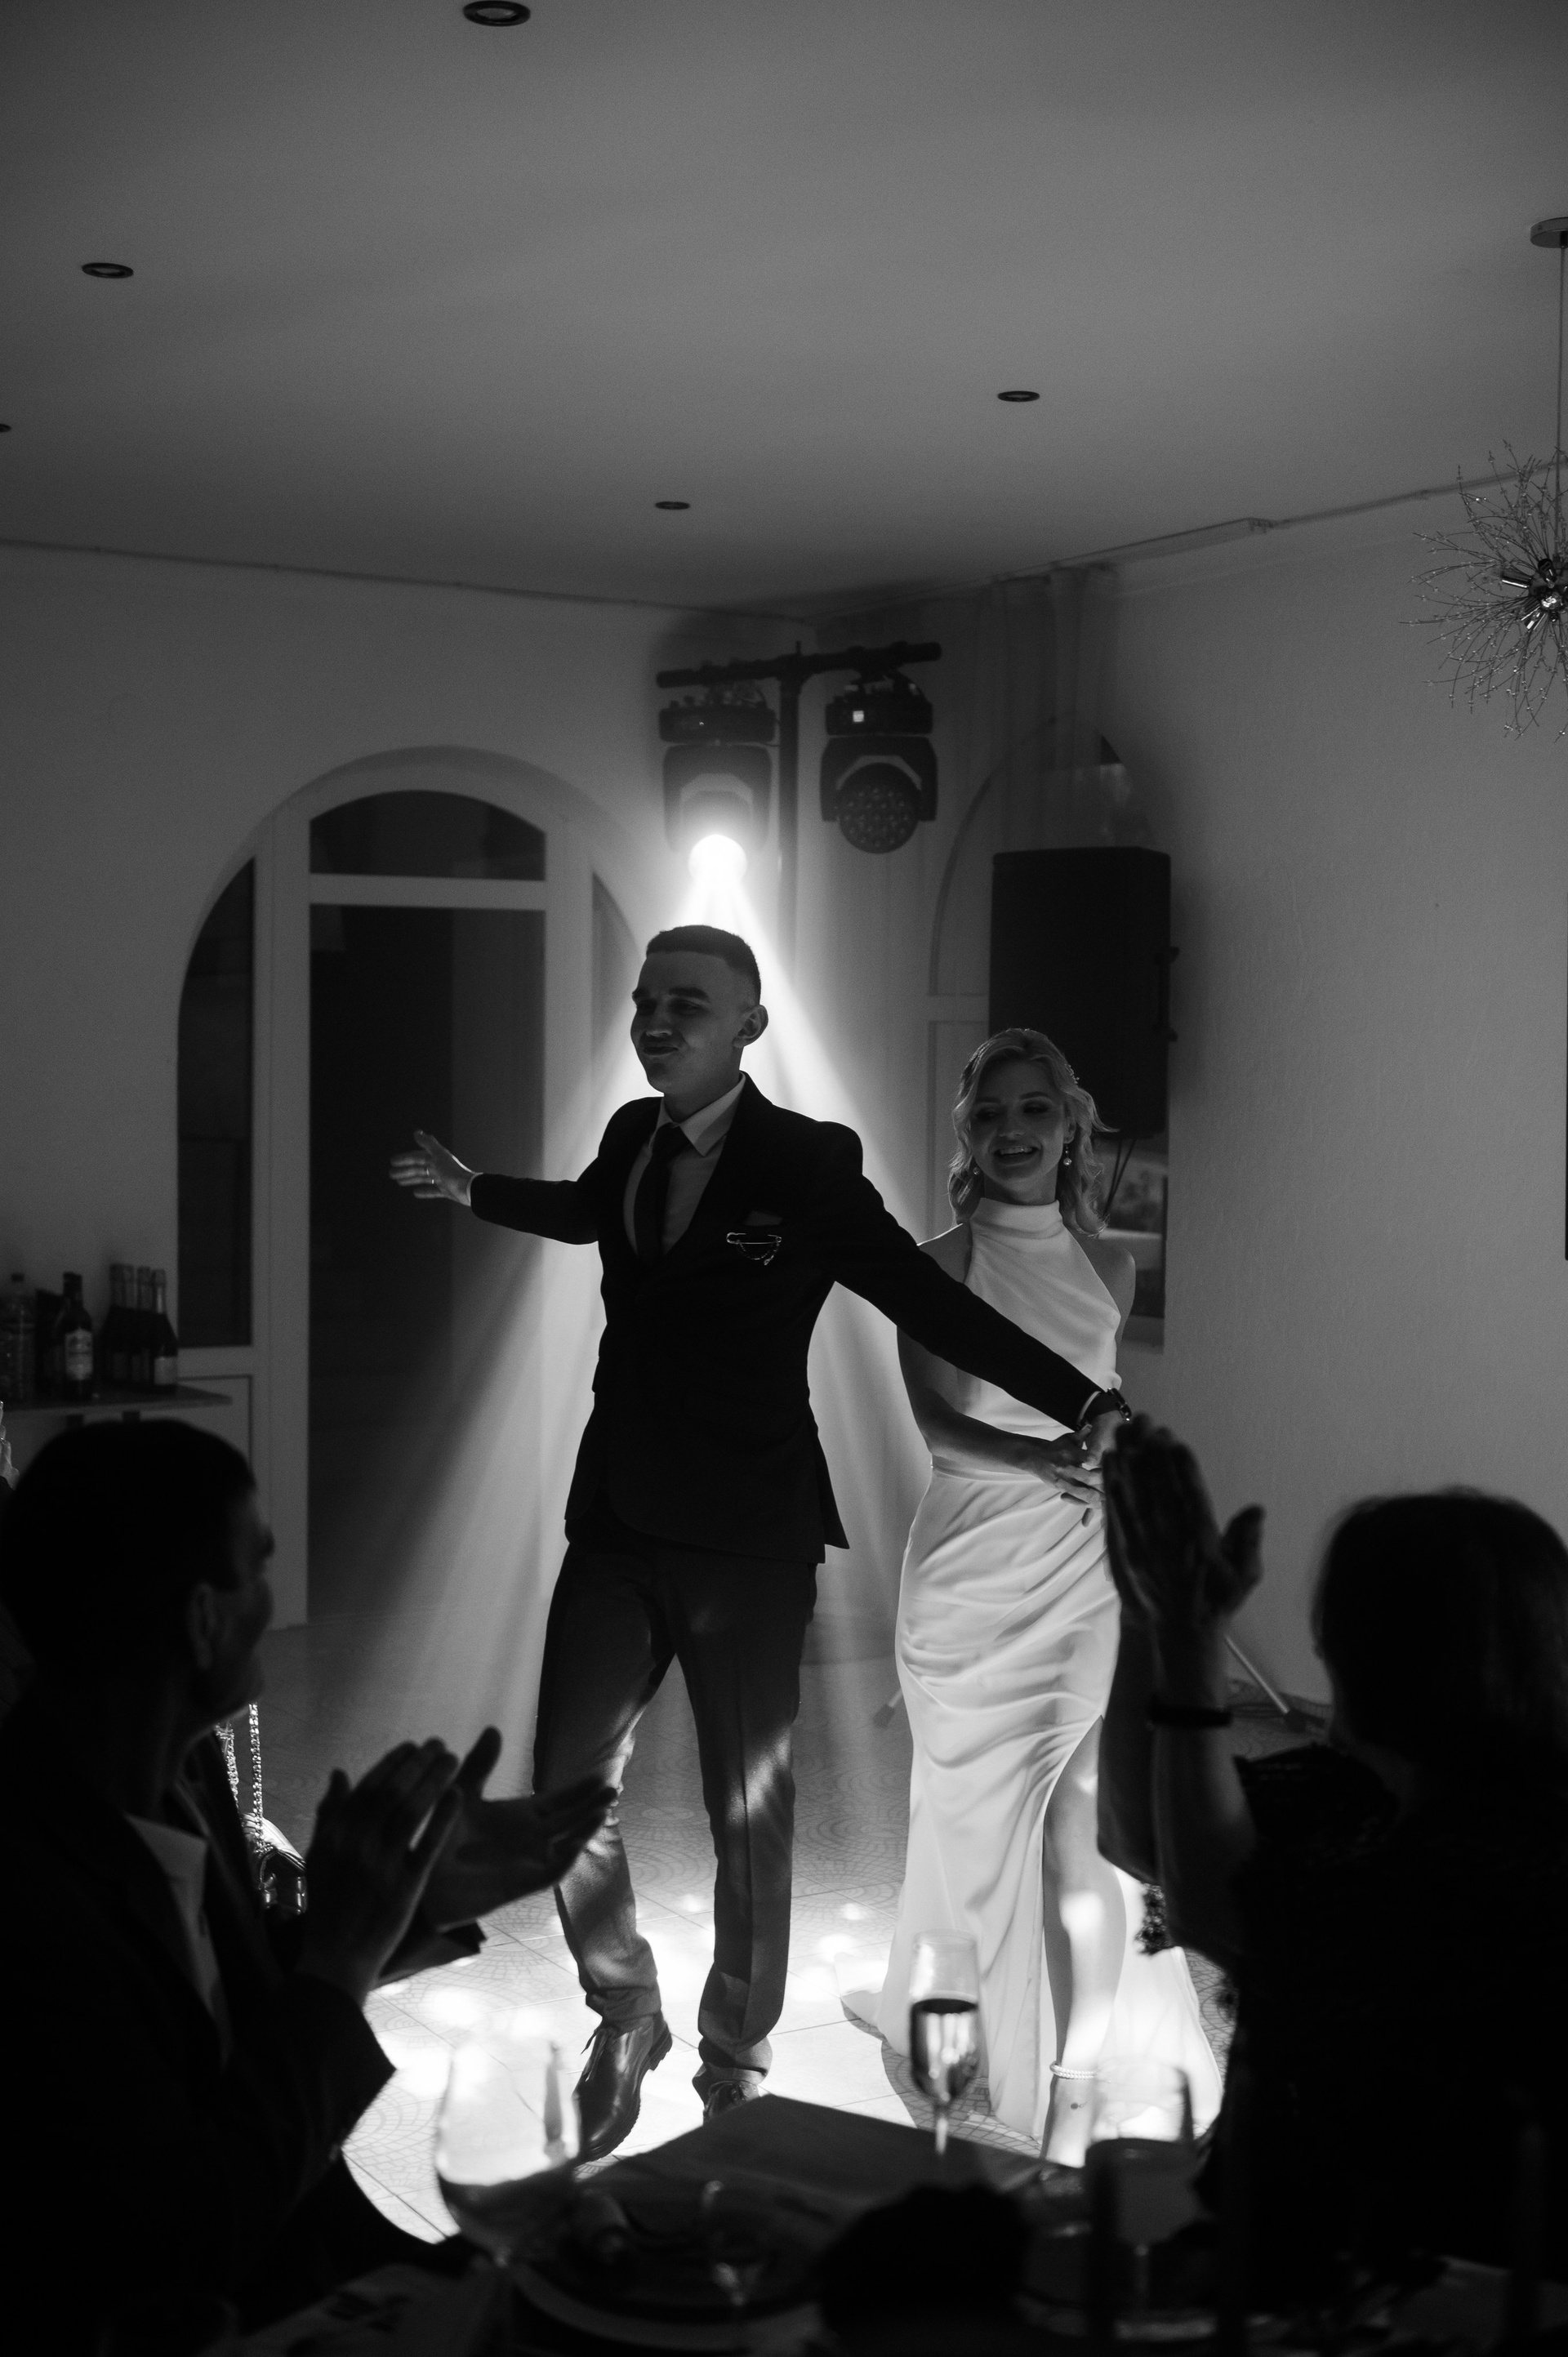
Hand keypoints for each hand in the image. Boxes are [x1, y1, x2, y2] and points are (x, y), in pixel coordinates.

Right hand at [297, 1739, 462, 2007]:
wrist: (336, 1957)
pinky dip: (442, 1817)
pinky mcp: (406, 1887)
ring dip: (433, 1780)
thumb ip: (330, 1814)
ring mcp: (382, 1866)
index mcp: (336, 1836)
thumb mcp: (319, 1857)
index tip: (412, 1745)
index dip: (392, 1763)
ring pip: (411, 1811)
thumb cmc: (328, 1905)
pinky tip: (457, 1796)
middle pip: (392, 1792)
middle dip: (418, 1763)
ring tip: (453, 1760)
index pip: (368, 1787)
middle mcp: (357, 1846)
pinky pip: (428, 1845)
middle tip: (439, 1745)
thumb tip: (340, 1772)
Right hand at [389, 1129, 474, 1206]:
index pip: (417, 1157)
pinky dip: (424, 1191)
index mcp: (437, 1158)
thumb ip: (428, 1143)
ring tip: (399, 1182)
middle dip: (405, 1170)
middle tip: (391, 1174)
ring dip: (411, 1179)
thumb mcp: (439, 1156)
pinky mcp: (447, 1190)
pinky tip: (415, 1193)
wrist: (468, 1189)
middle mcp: (439, 1167)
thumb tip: (416, 1132)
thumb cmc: (453, 1172)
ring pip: (424, 1178)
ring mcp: (443, 1179)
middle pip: (419, 1168)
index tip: (392, 1161)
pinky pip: (433, 1190)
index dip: (404, 1158)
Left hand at [420, 1727, 615, 1930]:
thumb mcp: (460, 1793)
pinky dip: (567, 1857)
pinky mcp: (520, 1885)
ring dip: (585, 1829)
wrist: (421, 1878)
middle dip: (592, 1805)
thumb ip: (479, 1765)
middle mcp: (530, 1838)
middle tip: (615, 1788)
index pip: (559, 1800)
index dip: (580, 1789)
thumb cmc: (440, 1836)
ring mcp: (527, 1862)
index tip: (601, 1774)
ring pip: (567, 1844)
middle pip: (570, 1819)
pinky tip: (578, 1841)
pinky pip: (551, 1871)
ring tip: (603, 1810)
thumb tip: (494, 1729)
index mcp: (520, 1816)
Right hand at [1021, 1431, 1104, 1521]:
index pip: (1088, 1458)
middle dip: (1102, 1483)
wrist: (1036, 1457)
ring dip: (1095, 1496)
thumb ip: (1082, 1434)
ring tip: (1106, 1499)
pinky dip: (1085, 1501)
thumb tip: (1091, 1425)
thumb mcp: (1069, 1438)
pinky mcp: (1060, 1487)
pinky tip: (1095, 1504)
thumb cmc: (1057, 1447)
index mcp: (1071, 1453)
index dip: (1100, 1463)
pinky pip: (1074, 1497)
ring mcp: (1063, 1479)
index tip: (1112, 1465)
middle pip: (1088, 1478)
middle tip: (1113, 1484)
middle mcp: (1067, 1467)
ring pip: (1082, 1491)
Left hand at [1102, 1418, 1263, 1636]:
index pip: (1189, 1496)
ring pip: (1133, 1493)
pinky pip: (1115, 1511)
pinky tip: (1110, 1460)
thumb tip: (1256, 1509)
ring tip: (1124, 1429)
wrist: (1173, 1632)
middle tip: (1145, 1421)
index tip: (1173, 1440)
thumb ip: (1247, 1541)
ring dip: (1127, 1458)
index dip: (1180, 1467)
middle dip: (1149, 1451)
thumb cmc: (1213, 1601)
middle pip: (1157, 1487)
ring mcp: (1142, 1542)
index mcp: (1200, 1541)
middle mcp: (1168, 1538)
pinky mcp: (1121, 1547)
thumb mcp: (1243, 1576)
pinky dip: (1111, 1484)